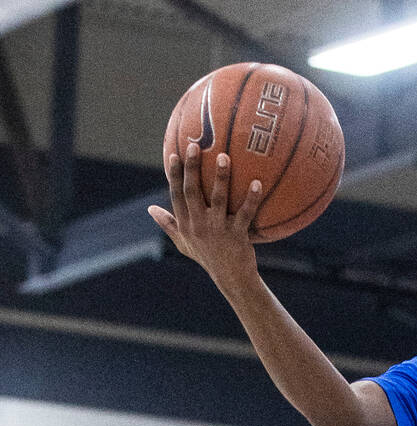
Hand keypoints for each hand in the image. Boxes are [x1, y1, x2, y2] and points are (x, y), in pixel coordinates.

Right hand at [148, 143, 260, 288]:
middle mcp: (199, 225)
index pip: (176, 195)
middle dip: (192, 168)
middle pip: (192, 191)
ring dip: (221, 177)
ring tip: (224, 156)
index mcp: (186, 224)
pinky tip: (257, 182)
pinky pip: (245, 213)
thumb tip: (150, 210)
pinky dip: (252, 198)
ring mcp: (218, 230)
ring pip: (218, 199)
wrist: (232, 279)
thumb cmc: (208, 258)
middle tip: (195, 146)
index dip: (174, 174)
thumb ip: (169, 225)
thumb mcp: (184, 244)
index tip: (173, 154)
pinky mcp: (237, 236)